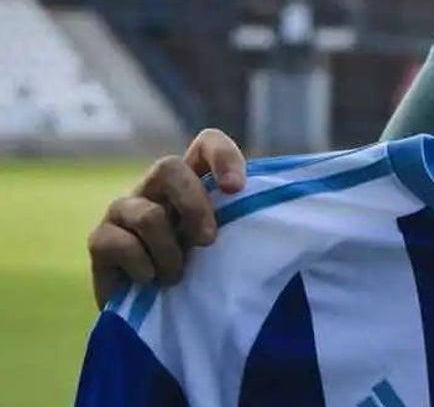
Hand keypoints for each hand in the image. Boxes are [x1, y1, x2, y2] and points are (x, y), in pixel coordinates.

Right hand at [87, 128, 246, 309]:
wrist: (157, 323)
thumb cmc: (204, 276)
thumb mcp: (232, 247)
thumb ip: (249, 224)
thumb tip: (301, 224)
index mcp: (192, 181)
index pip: (206, 143)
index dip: (222, 156)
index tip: (236, 189)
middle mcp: (156, 188)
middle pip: (168, 167)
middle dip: (193, 206)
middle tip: (208, 242)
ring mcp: (124, 209)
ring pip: (148, 214)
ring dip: (170, 253)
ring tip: (177, 277)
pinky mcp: (100, 239)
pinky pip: (119, 243)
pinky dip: (143, 268)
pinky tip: (150, 281)